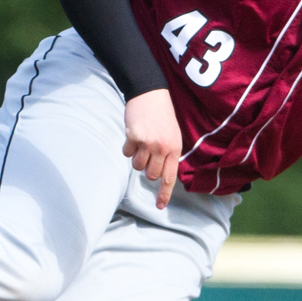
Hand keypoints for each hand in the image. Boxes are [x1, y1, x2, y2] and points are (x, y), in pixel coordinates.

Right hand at [122, 89, 182, 208]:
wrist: (150, 93)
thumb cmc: (162, 116)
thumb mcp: (173, 134)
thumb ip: (169, 154)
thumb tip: (160, 175)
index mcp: (175, 148)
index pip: (170, 177)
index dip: (164, 194)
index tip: (159, 206)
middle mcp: (163, 148)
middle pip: (151, 175)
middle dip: (147, 169)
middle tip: (148, 154)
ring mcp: (148, 143)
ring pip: (137, 166)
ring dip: (136, 157)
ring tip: (141, 142)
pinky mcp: (134, 137)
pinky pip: (127, 153)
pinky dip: (128, 147)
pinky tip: (134, 134)